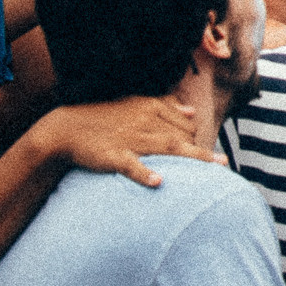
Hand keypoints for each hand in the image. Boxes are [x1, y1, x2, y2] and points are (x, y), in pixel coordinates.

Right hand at [39, 96, 209, 186]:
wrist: (67, 128)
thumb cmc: (105, 116)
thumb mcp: (135, 103)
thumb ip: (165, 105)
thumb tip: (191, 111)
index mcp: (152, 108)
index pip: (187, 124)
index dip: (199, 139)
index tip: (208, 153)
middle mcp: (146, 121)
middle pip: (184, 137)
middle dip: (201, 151)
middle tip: (217, 168)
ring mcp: (131, 139)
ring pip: (169, 148)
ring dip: (193, 158)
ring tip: (214, 169)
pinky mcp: (114, 156)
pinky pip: (132, 165)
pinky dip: (144, 173)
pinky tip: (159, 182)